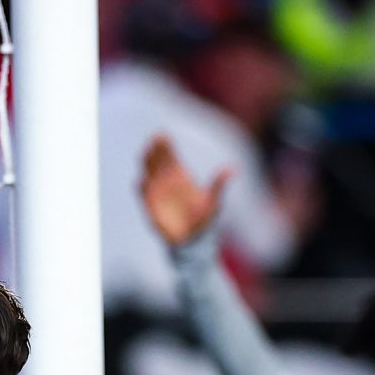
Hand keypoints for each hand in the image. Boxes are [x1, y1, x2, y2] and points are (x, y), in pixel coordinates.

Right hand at [139, 135, 230, 249]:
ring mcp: (157, 193)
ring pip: (148, 173)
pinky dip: (142, 187)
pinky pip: (143, 194)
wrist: (192, 240)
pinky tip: (142, 180)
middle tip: (154, 138)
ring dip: (146, 163)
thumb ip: (218, 184)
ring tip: (145, 153)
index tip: (162, 134)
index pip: (171, 157)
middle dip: (155, 150)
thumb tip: (232, 168)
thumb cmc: (204, 219)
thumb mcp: (214, 201)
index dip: (166, 146)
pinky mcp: (150, 206)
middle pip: (158, 161)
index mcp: (181, 176)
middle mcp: (167, 181)